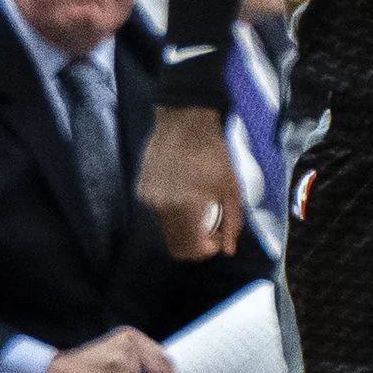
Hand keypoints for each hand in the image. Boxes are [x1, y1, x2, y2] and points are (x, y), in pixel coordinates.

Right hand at [137, 104, 242, 260]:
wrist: (184, 122)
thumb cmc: (213, 153)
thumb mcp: (230, 188)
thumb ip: (231, 222)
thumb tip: (228, 250)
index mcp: (186, 207)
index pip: (191, 249)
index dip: (208, 249)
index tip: (218, 236)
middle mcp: (162, 207)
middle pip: (175, 247)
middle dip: (196, 244)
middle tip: (210, 227)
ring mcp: (148, 199)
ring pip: (165, 232)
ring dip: (184, 230)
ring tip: (198, 208)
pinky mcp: (141, 190)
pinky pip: (157, 215)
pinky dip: (172, 214)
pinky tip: (184, 193)